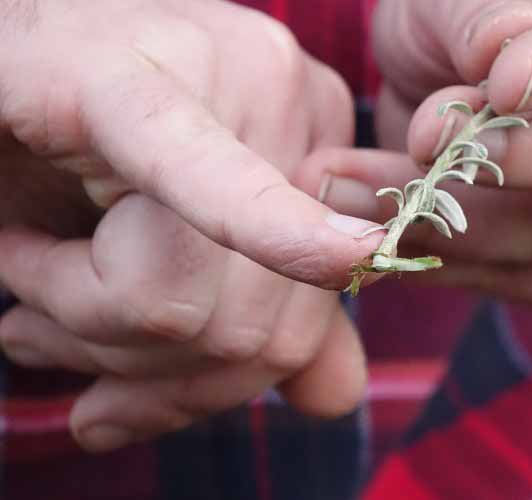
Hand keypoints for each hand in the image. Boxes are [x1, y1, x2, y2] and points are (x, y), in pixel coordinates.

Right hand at [0, 0, 372, 451]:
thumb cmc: (63, 143)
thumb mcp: (169, 241)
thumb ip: (262, 312)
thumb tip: (337, 397)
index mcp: (319, 140)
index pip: (304, 322)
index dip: (213, 385)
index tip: (122, 408)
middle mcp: (293, 99)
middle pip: (250, 331)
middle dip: (132, 368)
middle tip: (38, 327)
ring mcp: (225, 75)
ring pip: (180, 305)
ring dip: (72, 319)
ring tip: (26, 267)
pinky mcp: (127, 79)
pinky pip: (193, 187)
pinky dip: (184, 251)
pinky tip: (74, 267)